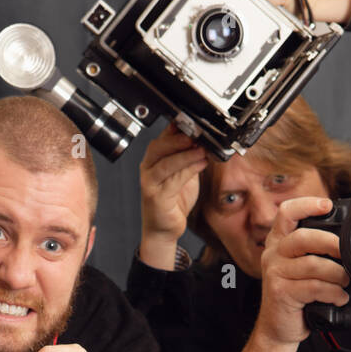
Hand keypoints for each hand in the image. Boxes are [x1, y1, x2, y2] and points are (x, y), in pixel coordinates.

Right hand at [139, 123, 206, 261]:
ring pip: (166, 163)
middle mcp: (148, 169)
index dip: (176, 129)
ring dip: (186, 155)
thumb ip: (188, 157)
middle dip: (178, 140)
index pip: (162, 138)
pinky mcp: (157, 197)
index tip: (193, 123)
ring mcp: (150, 183)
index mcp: (153, 160)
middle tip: (195, 136)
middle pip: (159, 147)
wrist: (164, 228)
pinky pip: (173, 180)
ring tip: (201, 150)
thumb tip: (202, 140)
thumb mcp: (183, 173)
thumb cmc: (173, 201)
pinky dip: (189, 170)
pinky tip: (200, 164)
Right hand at [255, 196, 348, 345]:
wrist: (278, 328)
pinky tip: (340, 298)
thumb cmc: (296, 296)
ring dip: (337, 274)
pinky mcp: (280, 292)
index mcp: (278, 242)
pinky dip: (333, 292)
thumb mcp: (302, 268)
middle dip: (331, 243)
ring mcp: (275, 272)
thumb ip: (315, 251)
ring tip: (346, 282)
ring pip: (313, 264)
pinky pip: (314, 287)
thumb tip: (348, 241)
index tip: (327, 205)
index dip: (307, 205)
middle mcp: (273, 253)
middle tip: (347, 255)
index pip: (287, 213)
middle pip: (304, 237)